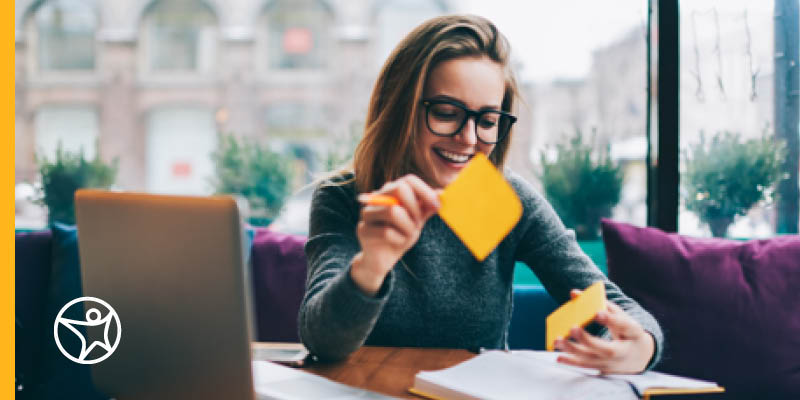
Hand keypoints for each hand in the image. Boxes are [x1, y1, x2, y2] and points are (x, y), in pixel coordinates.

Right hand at [350, 175, 439, 295]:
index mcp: (391, 191)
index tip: (437, 206)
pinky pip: (386, 232)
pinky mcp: (363, 229)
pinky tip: (398, 243)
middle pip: (399, 189)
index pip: (409, 180)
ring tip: (408, 234)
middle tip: (418, 222)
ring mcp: (367, 212)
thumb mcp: (417, 221)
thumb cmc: (400, 235)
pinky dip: (399, 239)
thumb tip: (440, 192)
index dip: (425, 191)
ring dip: (408, 226)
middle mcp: (377, 197)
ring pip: (393, 211)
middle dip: (415, 208)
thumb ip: (426, 207)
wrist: (383, 259)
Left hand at [554, 289, 654, 373]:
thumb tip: (574, 293)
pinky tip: (558, 357)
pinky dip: (572, 362)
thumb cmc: (626, 330)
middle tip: (573, 328)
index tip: (598, 313)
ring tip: (558, 340)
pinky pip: (587, 367)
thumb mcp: (621, 315)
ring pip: (592, 360)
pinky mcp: (604, 369)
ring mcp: (613, 363)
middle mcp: (624, 351)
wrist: (640, 356)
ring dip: (573, 351)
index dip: (611, 320)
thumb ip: (600, 303)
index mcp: (633, 333)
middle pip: (606, 349)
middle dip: (588, 340)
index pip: (624, 326)